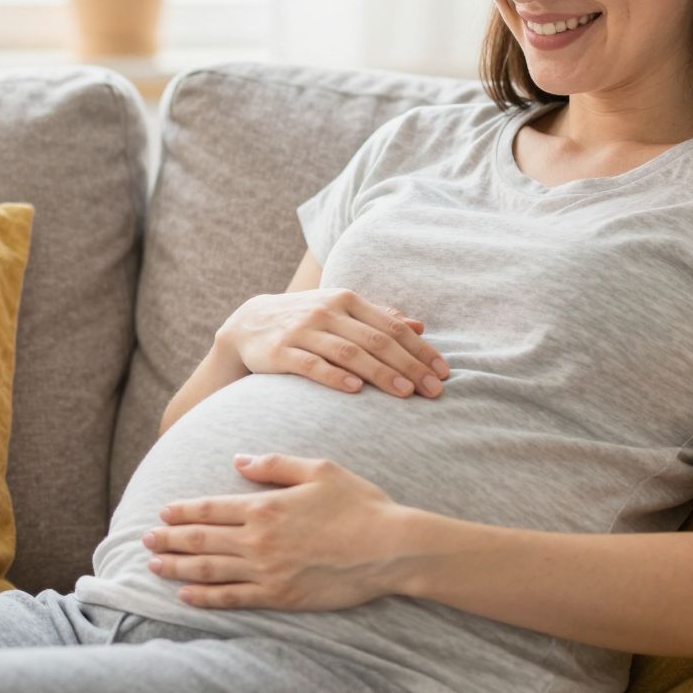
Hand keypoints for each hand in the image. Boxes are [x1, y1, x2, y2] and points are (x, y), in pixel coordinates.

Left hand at [143, 453, 412, 610]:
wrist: (389, 548)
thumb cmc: (359, 504)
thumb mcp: (319, 470)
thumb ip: (275, 465)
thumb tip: (240, 461)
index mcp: (265, 506)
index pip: (211, 509)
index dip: (183, 512)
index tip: (162, 514)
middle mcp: (259, 540)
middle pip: (201, 541)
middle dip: (169, 540)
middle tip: (144, 540)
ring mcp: (267, 571)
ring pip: (210, 571)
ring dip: (178, 568)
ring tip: (154, 566)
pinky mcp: (280, 597)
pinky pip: (233, 598)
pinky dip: (205, 597)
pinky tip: (187, 595)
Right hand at [217, 289, 449, 398]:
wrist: (248, 324)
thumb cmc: (306, 320)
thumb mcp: (341, 311)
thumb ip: (379, 317)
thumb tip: (419, 325)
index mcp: (347, 300)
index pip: (392, 327)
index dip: (420, 350)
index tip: (443, 373)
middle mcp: (327, 311)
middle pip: (377, 340)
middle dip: (409, 366)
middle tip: (433, 390)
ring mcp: (303, 330)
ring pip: (349, 352)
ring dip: (380, 373)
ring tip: (405, 393)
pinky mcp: (280, 351)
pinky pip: (311, 364)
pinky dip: (334, 376)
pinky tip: (355, 390)